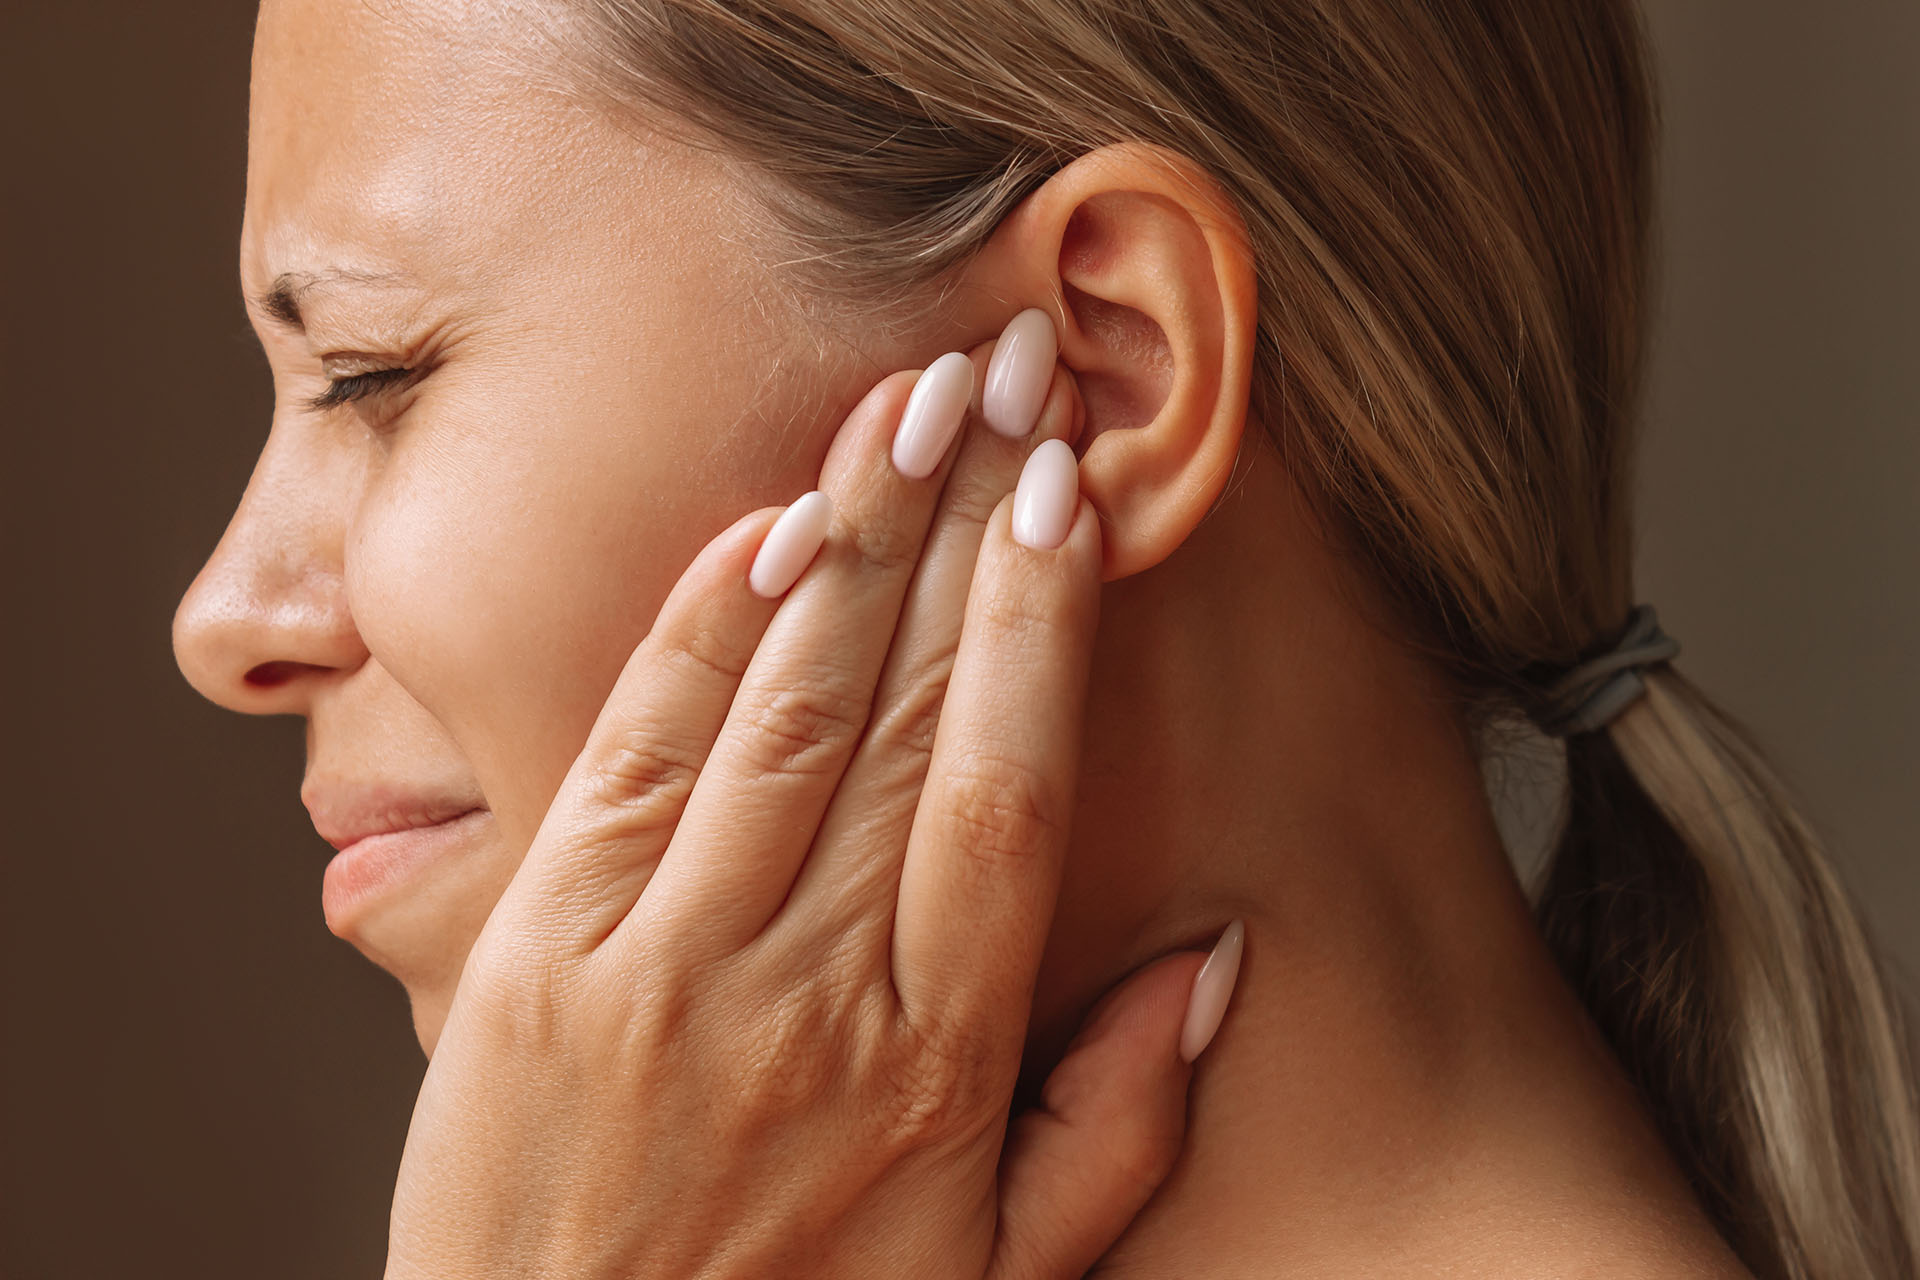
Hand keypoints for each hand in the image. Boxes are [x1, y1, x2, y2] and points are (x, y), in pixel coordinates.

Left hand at [385, 310, 1244, 1278]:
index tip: (1075, 489)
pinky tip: (761, 532)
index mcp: (936, 1057)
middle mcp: (806, 986)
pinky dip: (697, 634)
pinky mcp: (536, 957)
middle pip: (906, 708)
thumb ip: (1120, 1129)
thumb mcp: (998, 1278)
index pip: (1008, 786)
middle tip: (1008, 368)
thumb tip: (1213, 963)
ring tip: (907, 406)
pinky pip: (630, 759)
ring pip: (780, 708)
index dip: (1043, 621)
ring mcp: (660, 962)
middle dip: (964, 519)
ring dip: (849, 538)